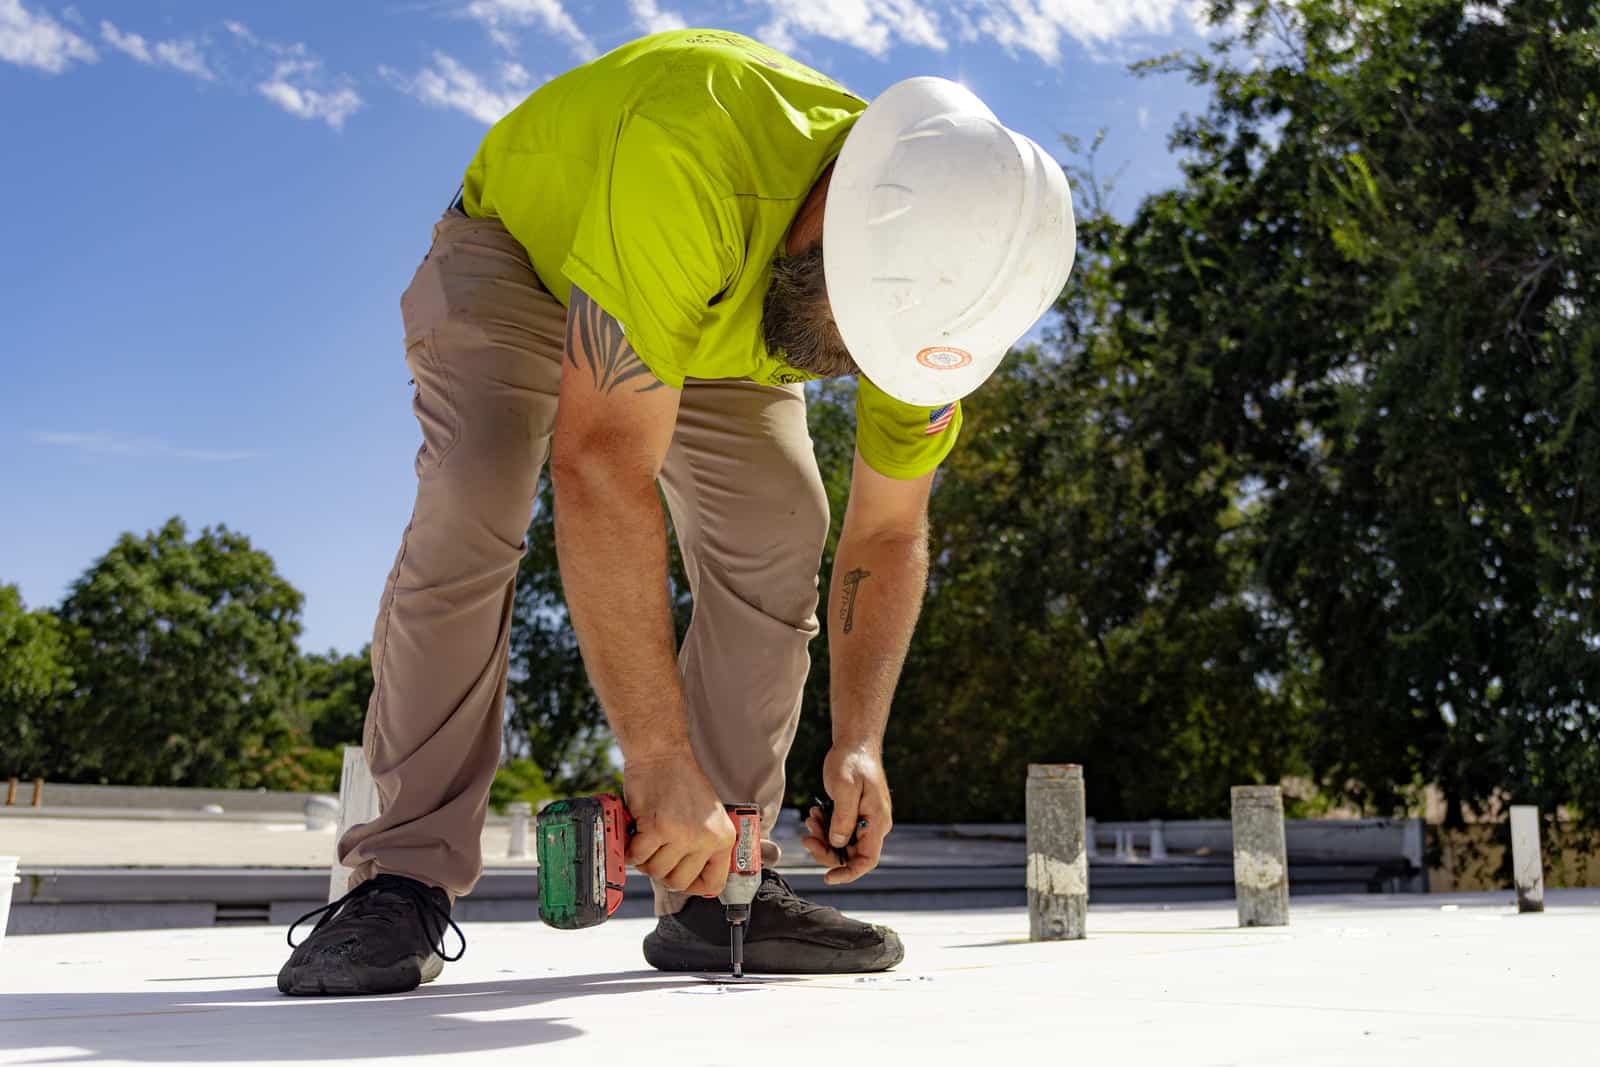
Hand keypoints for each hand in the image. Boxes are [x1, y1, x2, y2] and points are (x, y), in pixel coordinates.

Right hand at [623, 751, 735, 896]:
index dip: (693, 887)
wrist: (664, 756)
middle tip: (657, 854)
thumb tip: (695, 880)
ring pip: (656, 871)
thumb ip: (705, 845)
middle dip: (663, 872)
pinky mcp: (658, 828)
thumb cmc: (683, 784)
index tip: (681, 879)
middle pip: (678, 882)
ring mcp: (682, 835)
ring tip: (647, 839)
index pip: (714, 883)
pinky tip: (635, 834)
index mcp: (723, 839)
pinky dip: (631, 849)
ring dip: (646, 859)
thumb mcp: (709, 816)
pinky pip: (638, 856)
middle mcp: (706, 839)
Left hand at [801, 744, 891, 884]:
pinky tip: (816, 813)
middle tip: (807, 838)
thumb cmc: (853, 761)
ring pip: (841, 844)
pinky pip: (838, 830)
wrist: (854, 742)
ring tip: (811, 818)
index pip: (867, 860)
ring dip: (823, 837)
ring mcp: (863, 820)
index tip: (828, 877)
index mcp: (877, 822)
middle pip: (850, 855)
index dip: (849, 873)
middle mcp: (873, 825)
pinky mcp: (854, 814)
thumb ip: (842, 819)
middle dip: (826, 850)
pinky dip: (824, 826)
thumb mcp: (845, 789)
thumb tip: (837, 844)